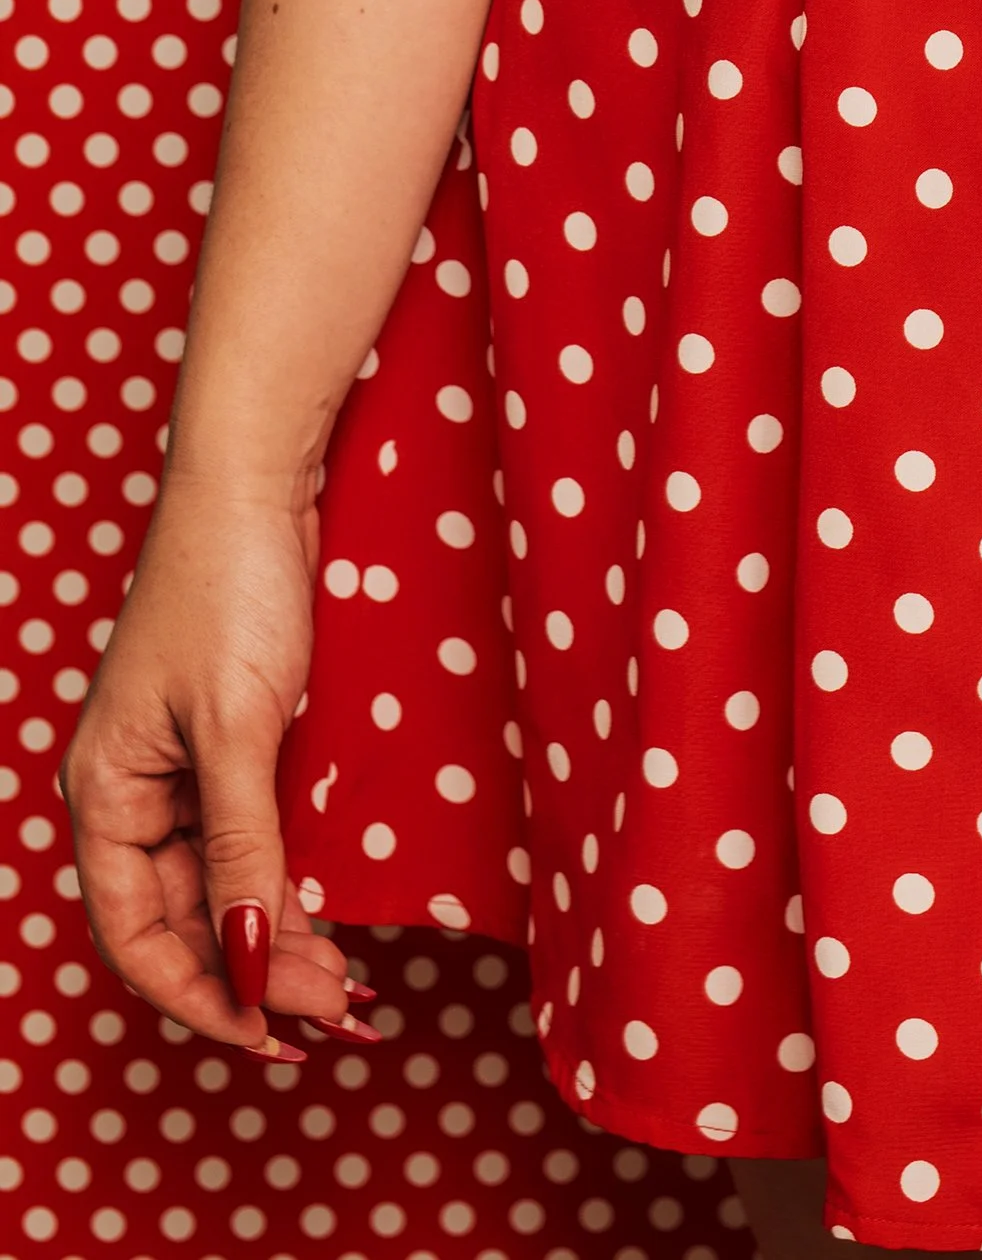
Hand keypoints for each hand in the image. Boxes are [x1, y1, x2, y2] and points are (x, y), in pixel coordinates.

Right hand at [60, 474, 379, 1060]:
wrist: (258, 477)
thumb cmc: (231, 587)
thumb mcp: (240, 728)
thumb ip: (244, 848)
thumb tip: (251, 960)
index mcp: (103, 796)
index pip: (138, 939)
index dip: (203, 997)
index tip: (275, 1036)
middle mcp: (130, 792)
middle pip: (184, 921)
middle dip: (256, 973)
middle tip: (339, 1010)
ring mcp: (177, 766)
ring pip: (220, 885)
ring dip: (277, 935)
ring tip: (347, 982)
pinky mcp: (225, 738)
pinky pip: (246, 837)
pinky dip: (284, 879)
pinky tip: (329, 911)